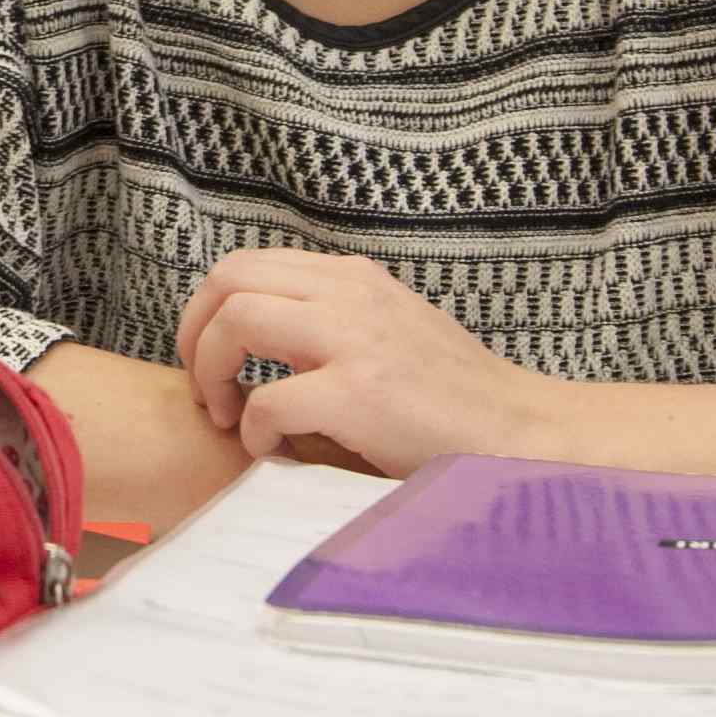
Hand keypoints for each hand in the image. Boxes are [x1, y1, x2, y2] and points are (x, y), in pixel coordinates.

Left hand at [176, 250, 560, 477]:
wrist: (520, 431)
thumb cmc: (451, 397)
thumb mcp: (387, 330)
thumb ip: (328, 323)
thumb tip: (254, 342)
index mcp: (352, 278)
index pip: (244, 265)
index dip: (207, 312)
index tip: (210, 360)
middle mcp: (350, 294)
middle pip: (228, 279)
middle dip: (195, 334)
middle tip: (204, 387)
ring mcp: (355, 340)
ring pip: (237, 321)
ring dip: (213, 372)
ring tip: (229, 414)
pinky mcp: (360, 394)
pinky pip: (268, 401)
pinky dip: (253, 431)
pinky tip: (272, 451)